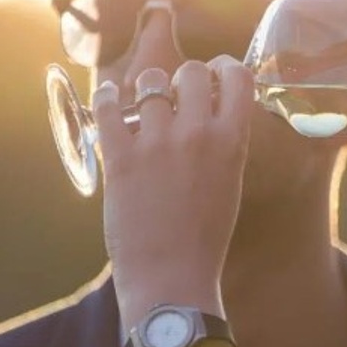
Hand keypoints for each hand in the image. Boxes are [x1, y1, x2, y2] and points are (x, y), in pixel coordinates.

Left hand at [91, 5, 253, 332]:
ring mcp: (157, 143)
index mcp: (232, 142)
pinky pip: (109, 107)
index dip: (225, 67)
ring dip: (148, 88)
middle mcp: (197, 134)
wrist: (172, 279)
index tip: (217, 73)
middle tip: (177, 93)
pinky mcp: (121, 157)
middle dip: (185, 77)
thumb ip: (224, 145)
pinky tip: (111, 98)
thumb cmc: (204, 240)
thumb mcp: (230, 185)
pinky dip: (109, 97)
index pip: (237, 77)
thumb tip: (210, 113)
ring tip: (144, 103)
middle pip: (192, 72)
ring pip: (150, 82)